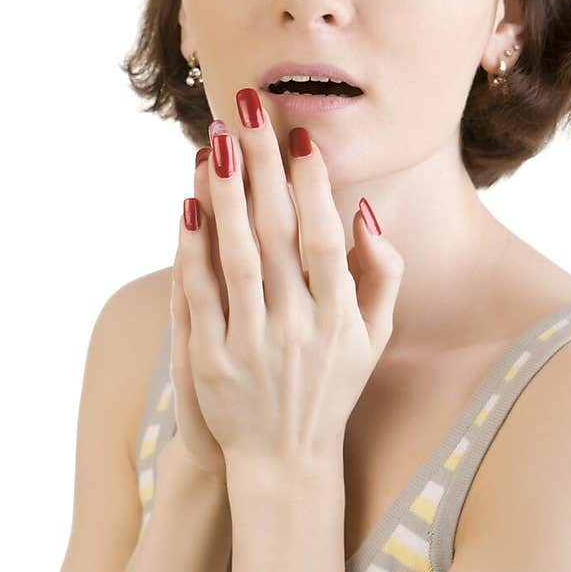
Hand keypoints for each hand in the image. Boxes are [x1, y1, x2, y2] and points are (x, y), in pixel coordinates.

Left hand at [177, 88, 403, 471]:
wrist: (285, 461)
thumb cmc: (332, 387)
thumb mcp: (375, 337)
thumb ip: (382, 275)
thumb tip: (364, 213)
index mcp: (341, 319)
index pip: (326, 238)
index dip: (313, 185)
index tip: (300, 134)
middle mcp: (300, 330)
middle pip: (277, 234)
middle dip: (263, 166)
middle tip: (248, 109)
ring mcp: (253, 346)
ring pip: (237, 257)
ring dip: (226, 195)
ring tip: (218, 141)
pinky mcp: (212, 362)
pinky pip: (200, 296)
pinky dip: (193, 250)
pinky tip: (188, 204)